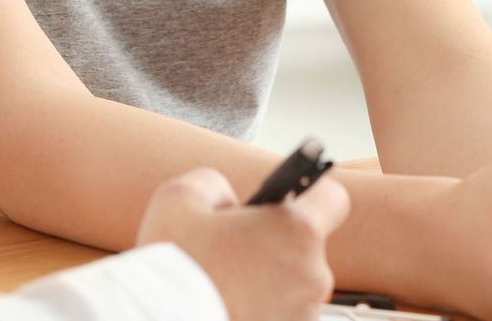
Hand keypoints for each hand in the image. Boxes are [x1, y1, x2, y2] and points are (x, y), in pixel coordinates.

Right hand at [137, 167, 348, 320]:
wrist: (157, 320)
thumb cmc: (173, 263)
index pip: (334, 199)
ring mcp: (303, 314)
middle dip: (274, 244)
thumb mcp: (180, 197)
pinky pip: (279, 315)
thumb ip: (214, 184)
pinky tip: (226, 305)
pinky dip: (259, 310)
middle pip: (305, 247)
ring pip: (292, 285)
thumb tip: (227, 202)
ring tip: (224, 283)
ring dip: (267, 281)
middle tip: (232, 249)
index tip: (287, 201)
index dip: (311, 194)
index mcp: (297, 230)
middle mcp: (312, 275)